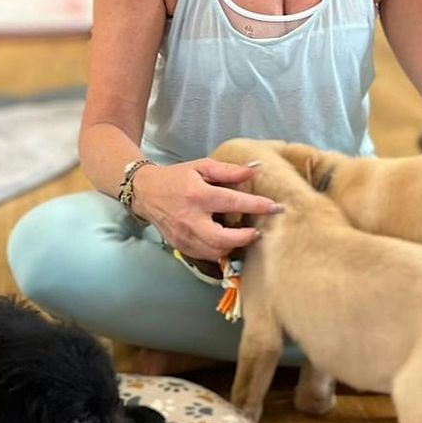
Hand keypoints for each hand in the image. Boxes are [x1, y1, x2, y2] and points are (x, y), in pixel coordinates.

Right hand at [130, 159, 281, 260]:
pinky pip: (206, 255)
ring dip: (234, 246)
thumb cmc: (177, 178)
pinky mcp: (181, 247)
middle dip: (245, 237)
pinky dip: (220, 251)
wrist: (146, 193)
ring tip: (244, 236)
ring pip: (215, 251)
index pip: (232, 202)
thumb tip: (255, 170)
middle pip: (223, 238)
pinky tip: (227, 242)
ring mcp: (184, 236)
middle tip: (258, 231)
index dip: (256, 206)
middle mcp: (190, 219)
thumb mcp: (202, 166)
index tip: (275, 207)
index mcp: (198, 196)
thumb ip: (229, 170)